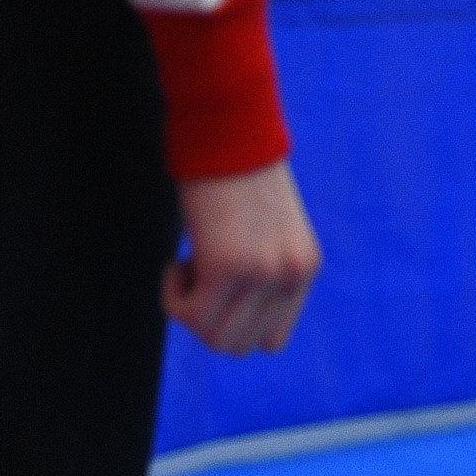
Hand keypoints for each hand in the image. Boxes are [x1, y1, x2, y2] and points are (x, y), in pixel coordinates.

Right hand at [163, 158, 320, 354]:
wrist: (227, 130)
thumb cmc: (235, 174)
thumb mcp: (265, 229)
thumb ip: (261, 269)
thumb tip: (227, 317)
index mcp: (304, 267)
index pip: (271, 340)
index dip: (233, 324)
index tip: (215, 290)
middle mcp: (291, 274)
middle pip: (239, 346)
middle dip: (207, 321)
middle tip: (197, 276)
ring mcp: (264, 273)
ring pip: (214, 338)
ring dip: (189, 311)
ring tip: (189, 264)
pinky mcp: (228, 264)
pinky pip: (188, 313)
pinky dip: (172, 295)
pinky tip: (178, 257)